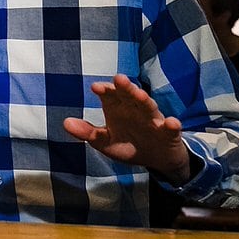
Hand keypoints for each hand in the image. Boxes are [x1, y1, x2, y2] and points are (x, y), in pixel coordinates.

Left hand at [63, 73, 191, 182]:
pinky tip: (172, 123)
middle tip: (119, 79)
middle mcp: (135, 110)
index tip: (96, 87)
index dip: (104, 90)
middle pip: (130, 96)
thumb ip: (88, 133)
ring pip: (149, 107)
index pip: (110, 95)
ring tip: (140, 94)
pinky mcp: (169, 133)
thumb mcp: (105, 142)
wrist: (157, 160)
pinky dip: (172, 125)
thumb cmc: (129, 145)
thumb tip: (66, 123)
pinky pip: (171, 128)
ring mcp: (153, 120)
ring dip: (145, 100)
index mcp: (118, 109)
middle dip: (125, 87)